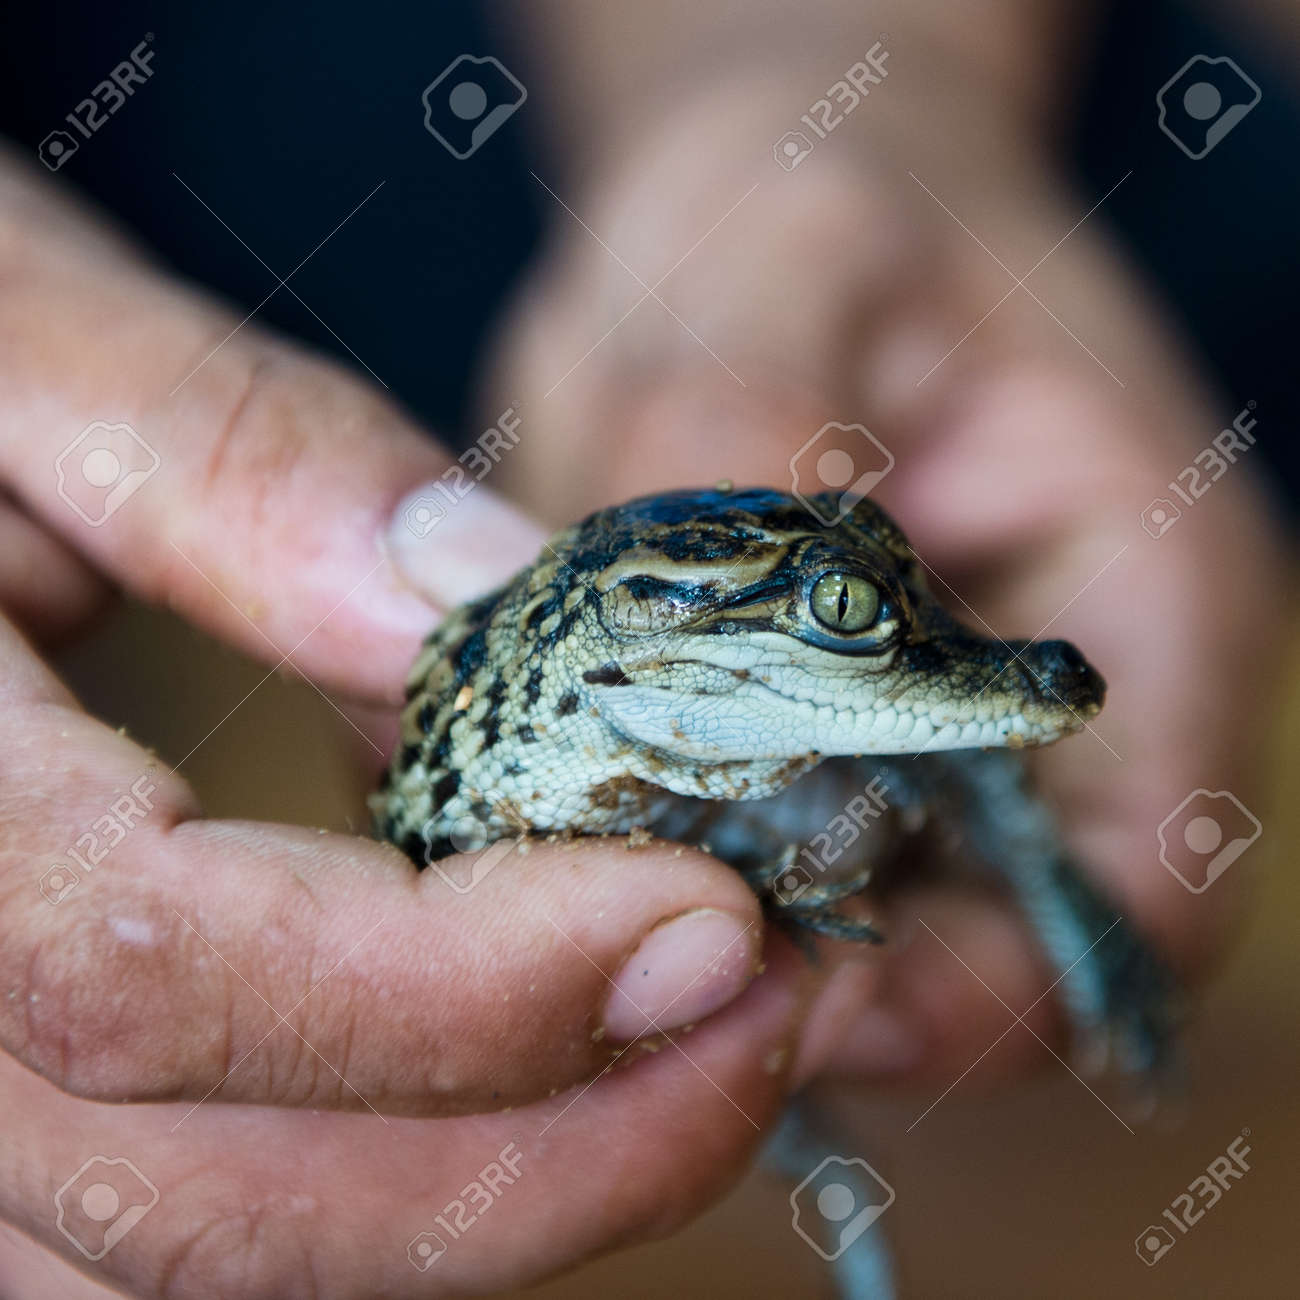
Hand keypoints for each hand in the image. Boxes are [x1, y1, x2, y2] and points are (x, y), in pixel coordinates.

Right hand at [0, 146, 814, 1296]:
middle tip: (756, 1007)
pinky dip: (418, 1177)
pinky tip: (559, 1067)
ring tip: (701, 1051)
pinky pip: (226, 1208)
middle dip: (544, 1140)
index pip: (156, 971)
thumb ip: (242, 465)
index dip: (460, 981)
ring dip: (506, 1190)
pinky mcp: (28, 1080)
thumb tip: (491, 591)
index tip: (701, 910)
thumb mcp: (30, 348)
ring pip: (227, 1257)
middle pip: (214, 1202)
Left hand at [480, 70, 1286, 1085]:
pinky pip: (713, 855)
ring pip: (832, 919)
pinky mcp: (774, 742)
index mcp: (1126, 602)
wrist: (755, 226)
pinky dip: (622, 864)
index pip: (1130, 884)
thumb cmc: (825, 203)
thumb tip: (692, 592)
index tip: (796, 983)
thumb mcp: (794, 249)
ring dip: (700, 929)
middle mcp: (1019, 707)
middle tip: (628, 964)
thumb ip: (753, 406)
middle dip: (818, 978)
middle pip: (969, 944)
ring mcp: (893, 739)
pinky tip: (523, 820)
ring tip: (556, 889)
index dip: (987, 982)